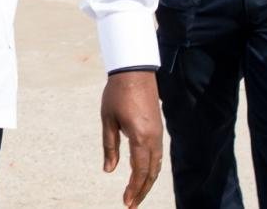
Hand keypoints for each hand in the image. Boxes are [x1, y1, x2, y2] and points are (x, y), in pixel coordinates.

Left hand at [100, 70, 163, 207]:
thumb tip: (109, 170)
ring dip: (147, 181)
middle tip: (131, 204)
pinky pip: (158, 155)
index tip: (126, 202)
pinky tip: (144, 174)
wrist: (134, 71)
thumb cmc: (117, 94)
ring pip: (157, 165)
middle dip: (142, 190)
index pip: (139, 171)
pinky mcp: (158, 129)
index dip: (133, 189)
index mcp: (140, 137)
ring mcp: (158, 133)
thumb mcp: (108, 120)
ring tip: (137, 194)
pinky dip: (152, 169)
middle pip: (151, 172)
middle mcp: (153, 138)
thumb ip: (109, 147)